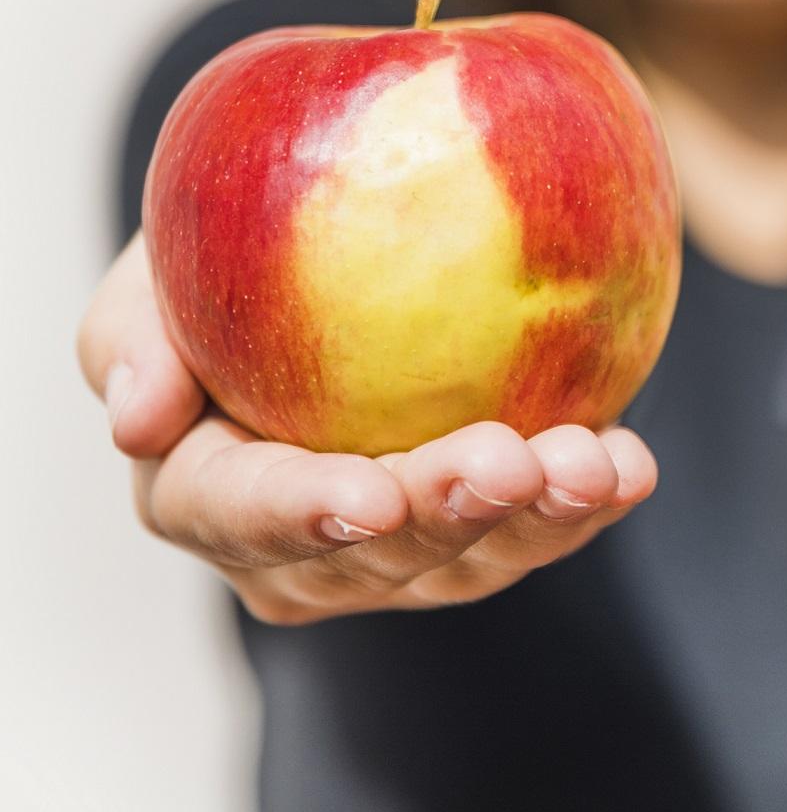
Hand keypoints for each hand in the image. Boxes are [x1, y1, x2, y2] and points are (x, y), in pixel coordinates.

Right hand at [77, 232, 658, 624]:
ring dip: (538, 517)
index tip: (368, 492)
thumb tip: (137, 419)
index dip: (302, 511)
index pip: (238, 513)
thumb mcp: (162, 267)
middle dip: (444, 514)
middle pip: (374, 552)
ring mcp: (405, 550)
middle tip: (506, 459)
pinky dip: (590, 499)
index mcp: (204, 492)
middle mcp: (305, 546)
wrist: (342, 256)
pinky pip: (543, 527)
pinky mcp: (488, 527)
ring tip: (592, 463)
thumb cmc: (231, 259)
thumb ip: (133, 331)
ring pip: (472, 556)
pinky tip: (630, 463)